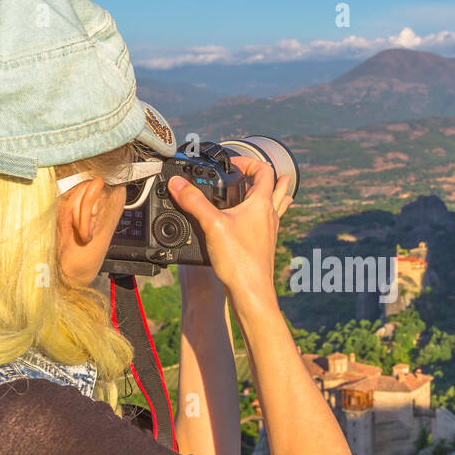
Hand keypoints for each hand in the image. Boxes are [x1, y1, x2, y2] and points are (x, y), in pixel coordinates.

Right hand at [167, 156, 292, 303]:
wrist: (251, 293)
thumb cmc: (240, 261)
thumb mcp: (212, 225)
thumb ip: (194, 202)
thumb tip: (178, 184)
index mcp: (262, 204)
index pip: (265, 170)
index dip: (248, 161)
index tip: (231, 164)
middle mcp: (270, 216)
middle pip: (276, 186)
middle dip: (263, 176)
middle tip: (252, 171)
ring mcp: (269, 231)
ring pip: (275, 205)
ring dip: (270, 194)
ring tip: (266, 188)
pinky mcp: (263, 246)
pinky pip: (267, 223)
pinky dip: (261, 215)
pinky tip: (251, 222)